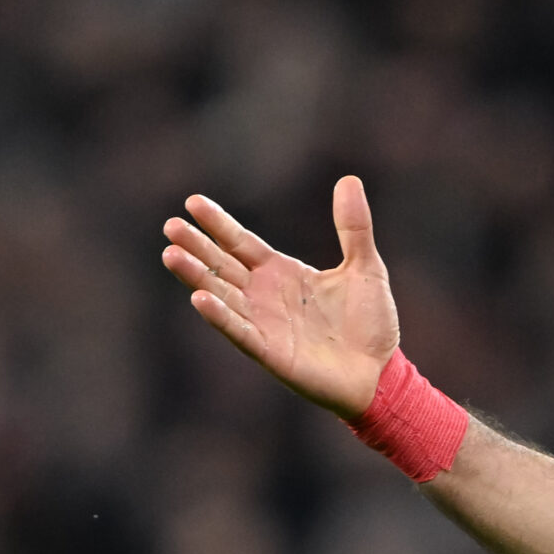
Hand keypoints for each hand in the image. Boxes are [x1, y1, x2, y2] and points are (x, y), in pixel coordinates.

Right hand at [160, 175, 396, 418]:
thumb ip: (354, 228)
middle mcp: (263, 295)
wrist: (382, 373)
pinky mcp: (269, 352)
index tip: (193, 201)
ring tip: (171, 254)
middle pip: (221, 265)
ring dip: (196, 277)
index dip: (218, 223)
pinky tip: (200, 298)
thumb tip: (350, 180)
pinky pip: (239, 332)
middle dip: (197, 246)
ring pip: (221, 294)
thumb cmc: (371, 324)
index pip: (240, 242)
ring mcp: (263, 323)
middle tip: (172, 227)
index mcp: (280, 272)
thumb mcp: (365, 268)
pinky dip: (220, 316)